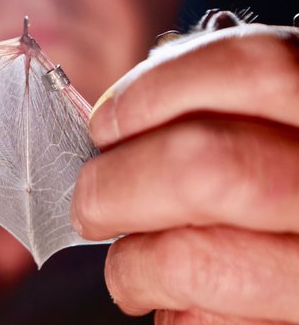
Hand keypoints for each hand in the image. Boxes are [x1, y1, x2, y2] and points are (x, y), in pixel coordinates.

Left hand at [71, 14, 298, 323]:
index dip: (153, 92)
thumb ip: (216, 107)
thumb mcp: (275, 123)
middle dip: (114, 185)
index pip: (250, 69)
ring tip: (128, 261)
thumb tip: (119, 120)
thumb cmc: (280, 174)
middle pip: (203, 167)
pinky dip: (168, 311)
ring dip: (131, 263)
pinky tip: (174, 298)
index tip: (106, 124)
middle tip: (90, 202)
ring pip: (193, 260)